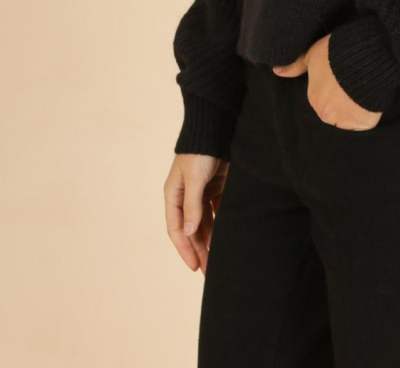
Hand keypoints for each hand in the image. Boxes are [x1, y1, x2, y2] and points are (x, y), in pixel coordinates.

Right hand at [164, 152, 228, 273]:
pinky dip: (220, 225)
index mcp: (173, 195)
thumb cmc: (201, 151)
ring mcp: (200, 192)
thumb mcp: (194, 179)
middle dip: (198, 250)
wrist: (217, 128)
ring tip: (218, 260)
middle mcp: (185, 196)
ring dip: (210, 241)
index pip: (177, 229)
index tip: (194, 267)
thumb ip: (192, 205)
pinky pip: (216, 212)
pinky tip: (226, 237)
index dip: (185, 249)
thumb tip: (190, 233)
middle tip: (208, 271)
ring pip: (204, 224)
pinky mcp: (216, 187)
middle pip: (191, 230)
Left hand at [272, 33, 383, 131]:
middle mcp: (326, 115)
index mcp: (314, 99)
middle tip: (351, 82)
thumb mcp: (312, 55)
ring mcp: (345, 120)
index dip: (332, 88)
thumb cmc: (336, 53)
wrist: (363, 56)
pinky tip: (369, 97)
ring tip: (361, 89)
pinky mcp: (364, 122)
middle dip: (341, 100)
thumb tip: (276, 71)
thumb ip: (295, 66)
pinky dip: (367, 112)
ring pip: (348, 118)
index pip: (322, 99)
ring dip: (353, 108)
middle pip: (334, 111)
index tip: (340, 77)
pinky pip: (364, 122)